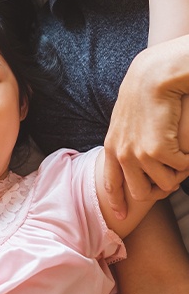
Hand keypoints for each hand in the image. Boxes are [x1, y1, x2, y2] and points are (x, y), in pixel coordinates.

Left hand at [104, 39, 188, 218]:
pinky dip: (187, 159)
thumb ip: (125, 140)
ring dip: (177, 171)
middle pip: (142, 193)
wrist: (153, 77)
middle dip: (160, 187)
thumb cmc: (144, 95)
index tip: (121, 216)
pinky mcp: (158, 151)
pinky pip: (181, 169)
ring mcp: (139, 154)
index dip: (118, 201)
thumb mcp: (126, 121)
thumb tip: (130, 159)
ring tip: (179, 151)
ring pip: (166, 184)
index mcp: (113, 147)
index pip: (111, 182)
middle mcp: (122, 154)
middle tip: (172, 172)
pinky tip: (185, 142)